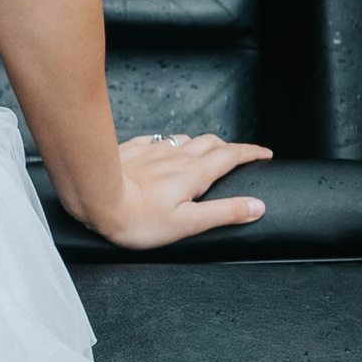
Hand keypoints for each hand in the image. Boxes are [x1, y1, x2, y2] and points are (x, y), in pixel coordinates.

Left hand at [80, 132, 272, 250]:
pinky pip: (157, 141)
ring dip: (200, 143)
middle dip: (229, 147)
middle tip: (238, 155)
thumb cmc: (138, 218)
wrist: (95, 197)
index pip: (231, 156)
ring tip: (204, 152)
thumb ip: (224, 213)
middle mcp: (177, 156)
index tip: (265, 153)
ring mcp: (154, 150)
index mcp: (195, 173)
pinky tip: (163, 149)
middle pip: (211, 143)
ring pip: (185, 139)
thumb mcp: (188, 223)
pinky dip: (169, 144)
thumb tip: (256, 206)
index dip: (251, 153)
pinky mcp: (133, 150)